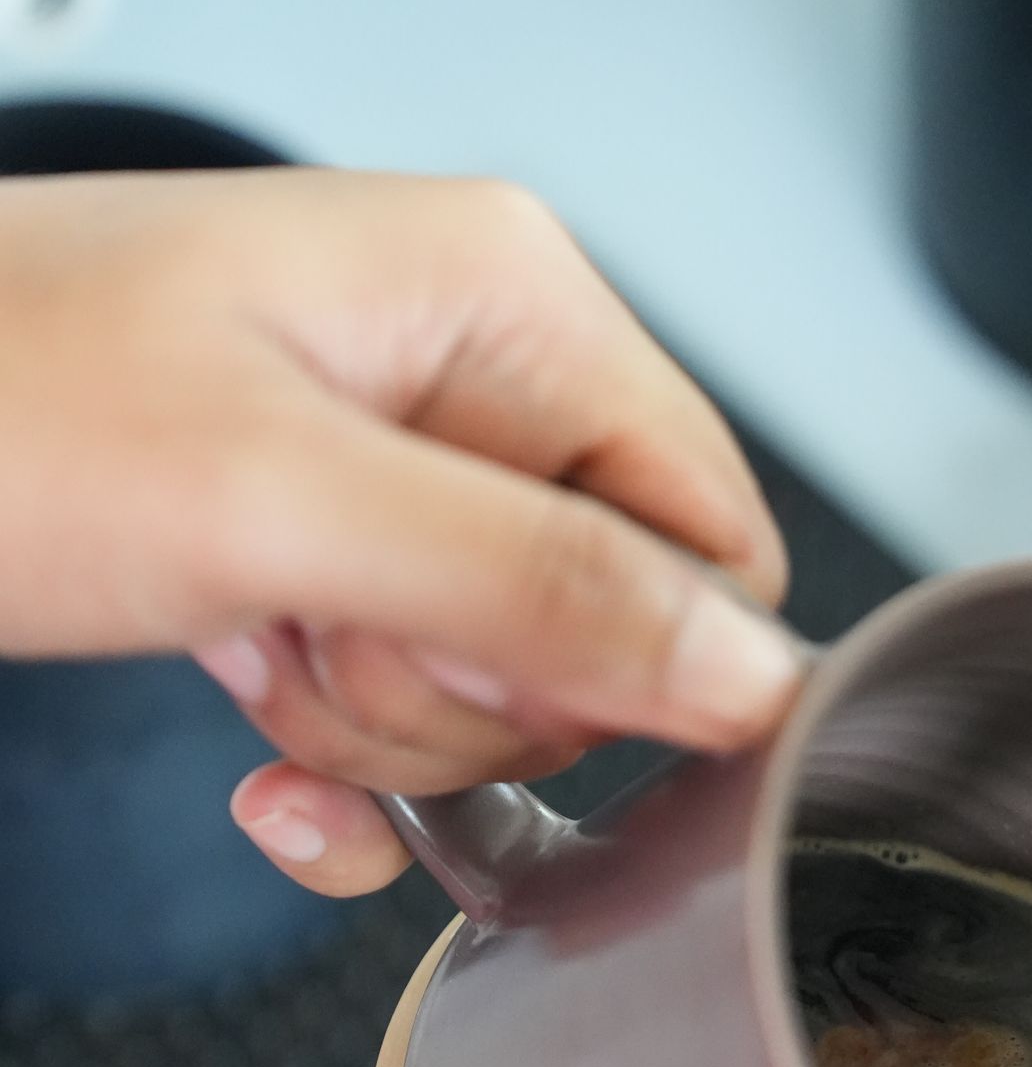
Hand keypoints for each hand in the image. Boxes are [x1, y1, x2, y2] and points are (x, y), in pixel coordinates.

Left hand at [0, 169, 803, 894]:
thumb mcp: (276, 505)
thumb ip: (533, 586)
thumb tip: (746, 672)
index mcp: (502, 296)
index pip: (706, 527)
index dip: (626, 653)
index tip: (485, 681)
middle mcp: (460, 368)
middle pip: (604, 623)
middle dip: (467, 694)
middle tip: (327, 645)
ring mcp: (379, 464)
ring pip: (498, 686)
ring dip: (376, 731)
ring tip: (249, 653)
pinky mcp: (306, 549)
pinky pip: (401, 706)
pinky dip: (338, 771)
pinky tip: (258, 770)